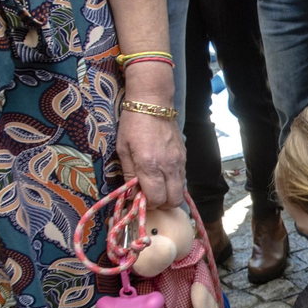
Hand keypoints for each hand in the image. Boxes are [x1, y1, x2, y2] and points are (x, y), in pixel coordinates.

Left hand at [116, 89, 185, 209]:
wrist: (153, 102)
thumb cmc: (133, 124)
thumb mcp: (123, 149)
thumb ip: (129, 173)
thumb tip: (132, 193)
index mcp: (150, 165)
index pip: (156, 199)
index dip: (148, 205)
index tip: (140, 199)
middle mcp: (168, 166)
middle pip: (173, 200)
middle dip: (162, 204)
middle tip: (150, 196)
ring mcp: (179, 162)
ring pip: (181, 191)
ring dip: (169, 194)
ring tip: (157, 186)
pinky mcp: (184, 156)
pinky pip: (182, 178)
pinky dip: (174, 182)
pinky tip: (163, 174)